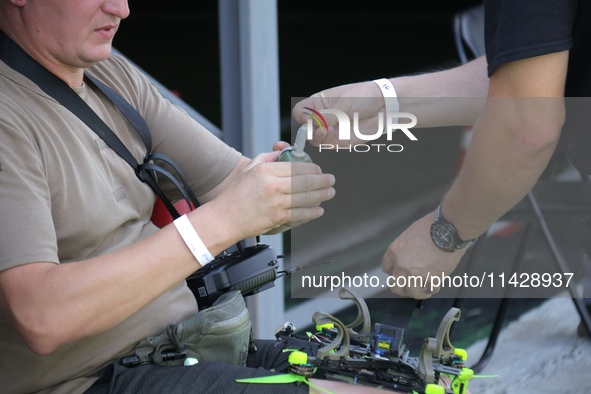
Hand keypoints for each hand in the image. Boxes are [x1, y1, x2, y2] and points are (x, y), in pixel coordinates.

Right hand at [210, 149, 335, 240]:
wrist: (225, 218)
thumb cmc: (235, 195)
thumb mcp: (249, 169)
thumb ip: (268, 159)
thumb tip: (284, 153)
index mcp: (266, 171)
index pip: (297, 166)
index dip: (312, 168)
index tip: (318, 170)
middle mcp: (273, 186)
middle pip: (306, 181)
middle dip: (323, 181)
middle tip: (330, 180)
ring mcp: (277, 204)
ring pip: (307, 198)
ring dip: (322, 196)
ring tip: (330, 193)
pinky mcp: (278, 219)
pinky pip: (300, 214)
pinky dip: (312, 212)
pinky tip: (318, 209)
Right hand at [292, 82, 385, 147]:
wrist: (385, 107)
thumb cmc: (366, 97)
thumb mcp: (344, 102)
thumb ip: (327, 114)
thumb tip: (310, 121)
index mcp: (320, 102)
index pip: (301, 111)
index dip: (301, 116)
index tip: (306, 119)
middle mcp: (323, 117)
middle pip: (305, 127)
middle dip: (308, 129)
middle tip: (314, 127)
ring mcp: (331, 129)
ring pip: (315, 139)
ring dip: (317, 136)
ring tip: (325, 129)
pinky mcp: (340, 140)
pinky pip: (328, 144)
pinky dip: (327, 141)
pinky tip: (332, 132)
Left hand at [381, 213, 466, 298]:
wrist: (448, 230)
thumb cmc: (432, 227)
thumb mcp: (410, 234)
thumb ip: (404, 248)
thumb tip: (406, 256)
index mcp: (395, 251)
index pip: (386, 268)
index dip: (394, 273)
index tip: (399, 274)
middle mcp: (402, 264)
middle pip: (395, 286)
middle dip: (403, 288)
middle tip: (410, 286)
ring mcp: (415, 273)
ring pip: (412, 293)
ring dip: (419, 292)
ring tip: (425, 290)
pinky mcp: (431, 279)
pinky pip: (431, 290)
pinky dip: (434, 288)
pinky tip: (435, 283)